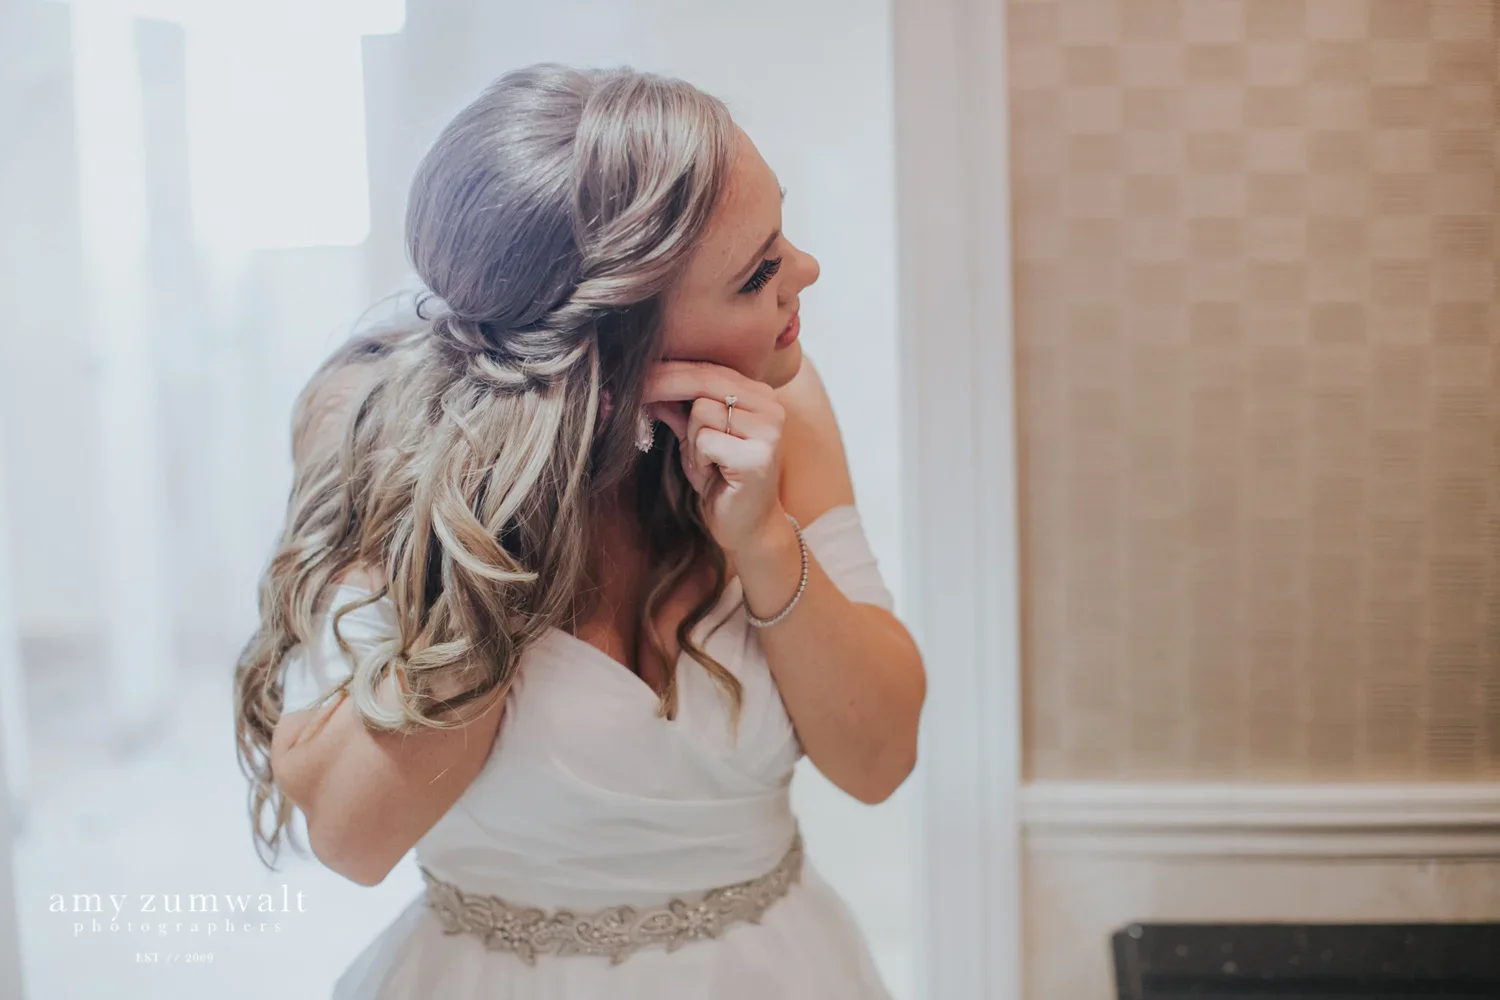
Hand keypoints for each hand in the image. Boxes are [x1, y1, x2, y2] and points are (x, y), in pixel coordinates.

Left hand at [643, 361, 786, 554]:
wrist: (748, 526)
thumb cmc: (722, 480)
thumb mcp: (695, 438)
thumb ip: (678, 409)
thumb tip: (647, 380)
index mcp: (759, 395)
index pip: (708, 370)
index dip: (670, 370)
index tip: (638, 373)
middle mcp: (770, 406)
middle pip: (704, 380)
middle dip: (664, 385)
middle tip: (635, 392)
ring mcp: (768, 431)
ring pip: (702, 410)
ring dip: (691, 440)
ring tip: (706, 461)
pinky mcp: (759, 457)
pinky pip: (706, 440)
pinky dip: (699, 458)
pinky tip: (714, 473)